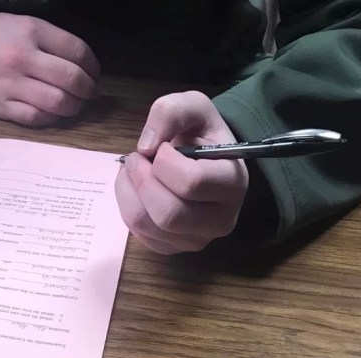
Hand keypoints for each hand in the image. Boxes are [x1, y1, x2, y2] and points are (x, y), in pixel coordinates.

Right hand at [0, 13, 99, 126]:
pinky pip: (36, 118)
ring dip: (73, 107)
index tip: (94, 73)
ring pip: (57, 102)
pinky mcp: (1, 107)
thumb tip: (81, 64)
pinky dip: (51, 118)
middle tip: (87, 92)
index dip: (93, 66)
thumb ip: (50, 40)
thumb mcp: (20, 23)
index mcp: (31, 31)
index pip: (77, 52)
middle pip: (71, 79)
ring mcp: (11, 85)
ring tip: (74, 105)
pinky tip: (53, 114)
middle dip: (87, 89)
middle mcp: (23, 57)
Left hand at [116, 91, 248, 253]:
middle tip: (136, 159)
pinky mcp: (173, 249)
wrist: (207, 160)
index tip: (161, 147)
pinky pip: (138, 233)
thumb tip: (145, 147)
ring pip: (147, 225)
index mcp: (233, 184)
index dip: (164, 161)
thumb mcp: (193, 106)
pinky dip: (127, 206)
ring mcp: (197, 240)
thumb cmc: (202, 135)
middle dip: (141, 180)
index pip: (190, 182)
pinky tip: (137, 189)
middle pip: (168, 213)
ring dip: (129, 192)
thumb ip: (170, 112)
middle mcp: (220, 220)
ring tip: (133, 170)